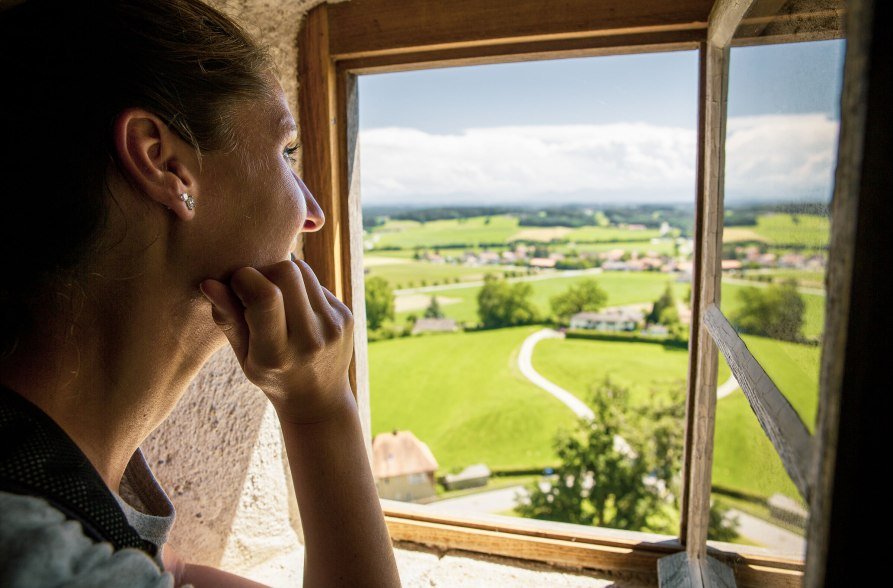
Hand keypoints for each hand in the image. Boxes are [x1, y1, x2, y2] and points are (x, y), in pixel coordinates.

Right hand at [199, 258, 355, 423]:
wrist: (319, 399)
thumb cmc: (272, 376)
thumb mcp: (244, 356)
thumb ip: (228, 319)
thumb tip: (209, 283)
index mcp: (278, 355)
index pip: (266, 297)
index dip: (245, 279)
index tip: (236, 287)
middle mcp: (311, 340)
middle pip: (286, 272)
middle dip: (264, 272)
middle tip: (255, 291)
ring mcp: (333, 327)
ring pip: (303, 270)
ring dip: (283, 276)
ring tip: (276, 300)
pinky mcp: (347, 316)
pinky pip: (317, 283)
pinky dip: (300, 288)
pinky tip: (296, 312)